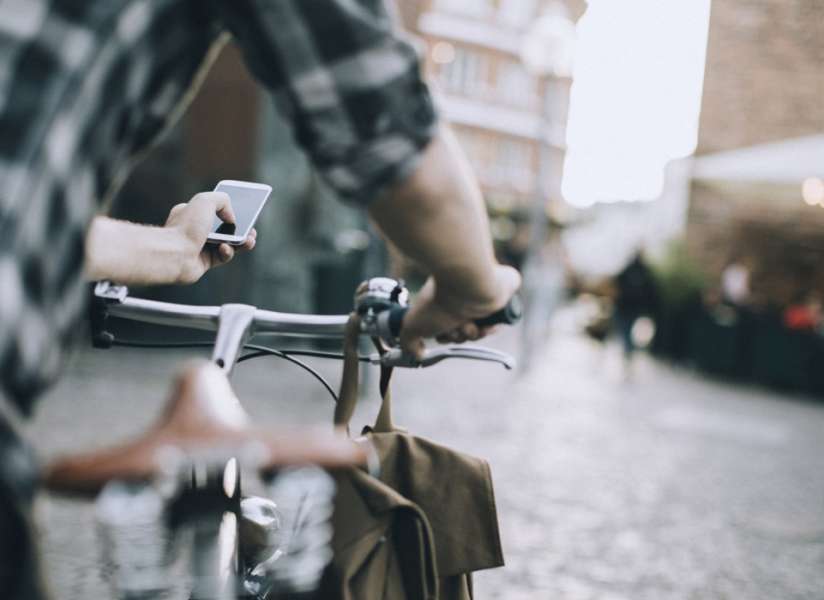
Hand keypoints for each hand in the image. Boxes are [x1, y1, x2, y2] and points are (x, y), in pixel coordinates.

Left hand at [164, 192, 256, 283]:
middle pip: (224, 228)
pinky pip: (222, 257)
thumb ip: (223, 200)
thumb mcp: (206, 200)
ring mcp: (200, 247)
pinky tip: (226, 249)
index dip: (230, 212)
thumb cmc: (186, 227)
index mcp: (192, 213)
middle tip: (251, 230)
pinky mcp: (204, 263)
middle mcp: (195, 230)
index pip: (214, 210)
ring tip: (249, 240)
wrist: (174, 254)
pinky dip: (228, 253)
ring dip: (241, 242)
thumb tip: (231, 218)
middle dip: (241, 229)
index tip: (244, 212)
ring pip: (227, 244)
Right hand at [399, 264, 520, 357]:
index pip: (448, 329)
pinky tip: (485, 322)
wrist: (467, 285)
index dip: (445, 337)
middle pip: (464, 333)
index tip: (441, 335)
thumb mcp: (412, 325)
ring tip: (467, 320)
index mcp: (444, 302)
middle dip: (458, 335)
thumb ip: (408, 341)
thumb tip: (418, 354)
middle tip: (454, 326)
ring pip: (481, 331)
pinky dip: (492, 326)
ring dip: (473, 332)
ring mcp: (482, 298)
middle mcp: (462, 300)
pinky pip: (500, 323)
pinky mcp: (502, 297)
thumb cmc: (440, 301)